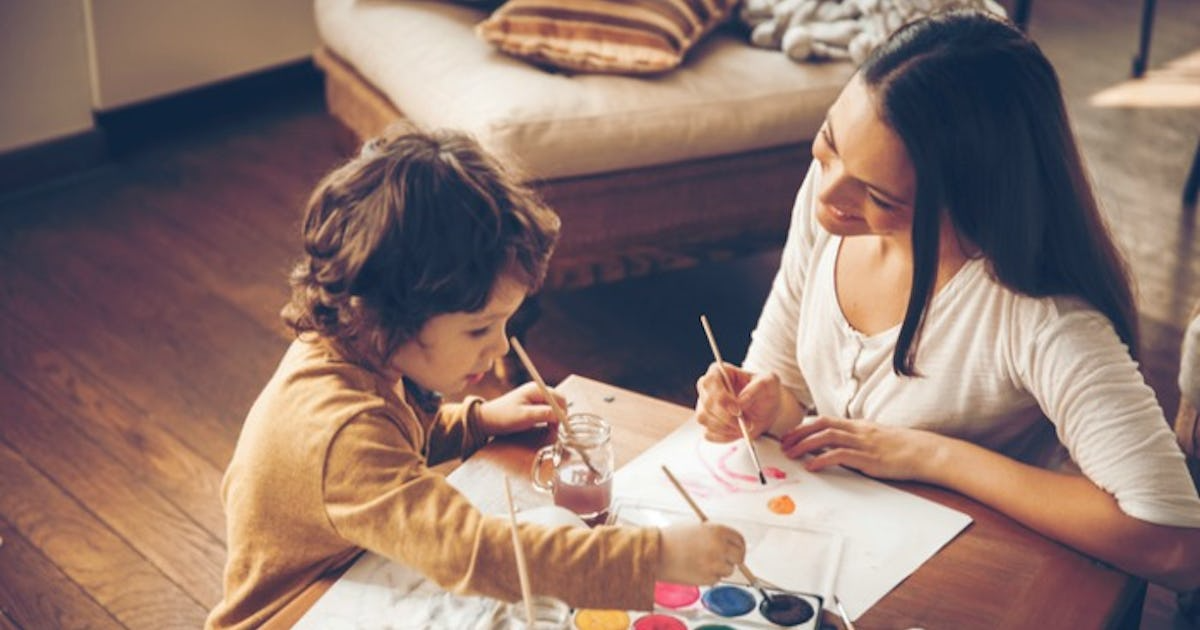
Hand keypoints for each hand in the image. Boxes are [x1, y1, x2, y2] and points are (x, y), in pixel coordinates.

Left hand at [476, 382, 565, 436]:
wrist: (487, 419)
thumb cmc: (504, 416)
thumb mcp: (524, 416)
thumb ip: (543, 414)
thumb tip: (560, 415)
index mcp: (537, 389)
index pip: (559, 398)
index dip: (563, 412)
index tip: (561, 427)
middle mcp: (538, 391)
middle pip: (558, 402)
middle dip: (559, 416)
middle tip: (555, 430)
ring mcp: (535, 398)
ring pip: (554, 408)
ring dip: (554, 419)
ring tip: (549, 430)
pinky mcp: (533, 405)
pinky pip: (547, 411)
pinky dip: (549, 419)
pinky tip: (545, 427)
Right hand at [657, 523, 745, 585]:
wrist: (656, 553)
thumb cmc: (672, 539)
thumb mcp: (697, 527)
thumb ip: (715, 534)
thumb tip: (730, 545)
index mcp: (717, 531)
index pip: (740, 540)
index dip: (739, 546)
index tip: (737, 551)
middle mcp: (719, 547)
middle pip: (739, 557)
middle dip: (733, 559)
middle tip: (724, 560)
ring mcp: (714, 564)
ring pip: (728, 570)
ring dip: (719, 569)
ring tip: (702, 563)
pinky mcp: (707, 578)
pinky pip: (716, 579)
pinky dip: (709, 576)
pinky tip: (695, 569)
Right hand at [693, 363, 781, 442]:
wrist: (767, 409)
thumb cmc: (766, 391)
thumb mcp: (769, 383)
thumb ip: (755, 389)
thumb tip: (740, 402)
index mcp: (718, 372)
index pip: (709, 383)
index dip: (721, 398)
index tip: (738, 410)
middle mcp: (707, 389)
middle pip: (705, 404)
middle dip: (726, 417)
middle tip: (746, 423)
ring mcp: (704, 407)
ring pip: (704, 419)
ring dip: (726, 428)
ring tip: (744, 426)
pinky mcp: (707, 424)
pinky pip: (708, 434)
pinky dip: (725, 436)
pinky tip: (738, 431)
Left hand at [779, 415, 945, 480]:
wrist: (924, 452)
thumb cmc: (902, 448)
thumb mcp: (876, 440)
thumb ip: (857, 442)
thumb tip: (838, 449)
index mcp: (858, 426)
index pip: (825, 421)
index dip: (805, 426)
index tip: (790, 434)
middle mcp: (857, 431)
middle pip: (821, 426)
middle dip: (799, 433)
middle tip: (783, 444)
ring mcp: (862, 443)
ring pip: (826, 438)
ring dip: (804, 445)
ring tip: (790, 454)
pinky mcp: (868, 458)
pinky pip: (839, 455)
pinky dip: (822, 459)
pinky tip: (811, 466)